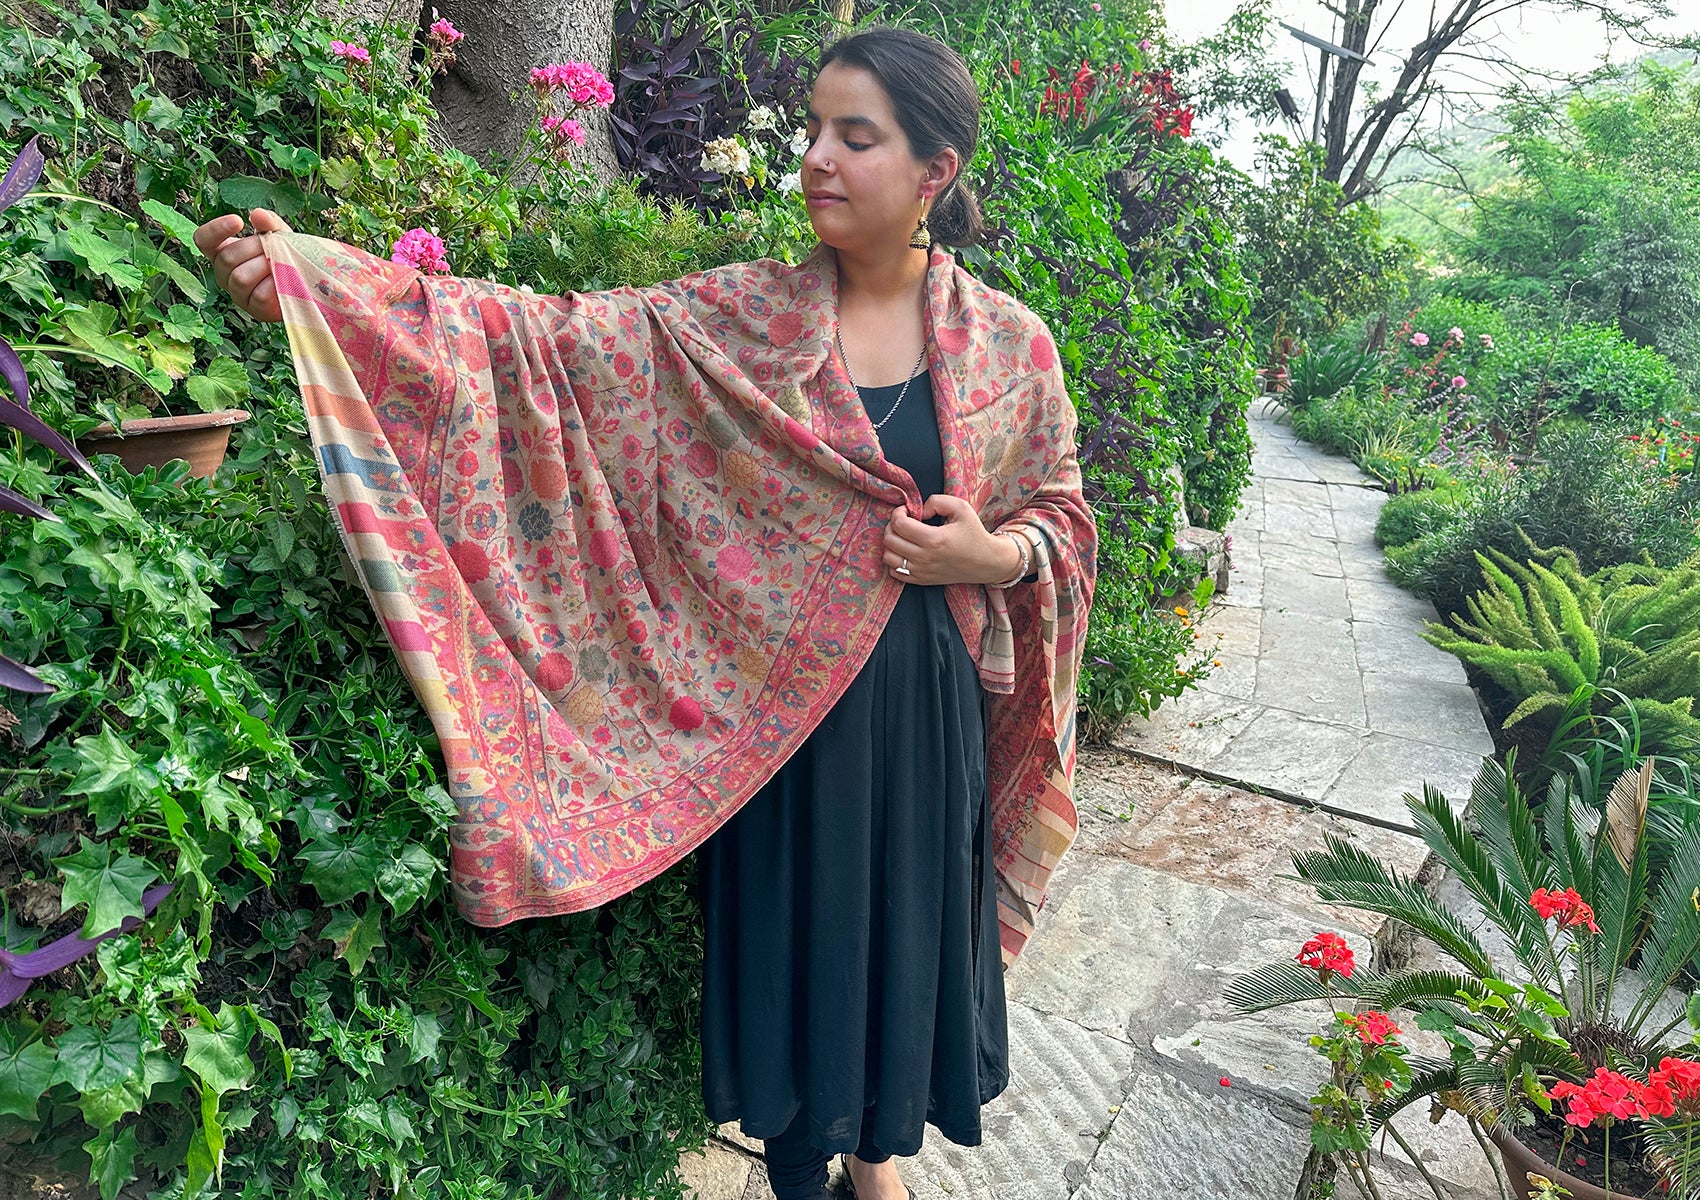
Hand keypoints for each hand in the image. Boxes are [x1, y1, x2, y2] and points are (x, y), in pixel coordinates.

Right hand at [192, 208, 293, 322]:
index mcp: (222, 251)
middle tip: (275, 245)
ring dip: (265, 266)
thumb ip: (269, 223)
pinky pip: (259, 295)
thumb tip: (257, 214)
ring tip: (281, 263)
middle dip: (255, 248)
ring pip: (240, 277)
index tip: (238, 220)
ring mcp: (238, 294)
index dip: (215, 230)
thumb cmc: (286, 256)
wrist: (308, 283)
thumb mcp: (279, 234)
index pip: (203, 239)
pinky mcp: (255, 310)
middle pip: (227, 257)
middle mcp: (224, 273)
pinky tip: (286, 280)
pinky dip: (276, 285)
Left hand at [881, 494, 1021, 585]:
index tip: (908, 510)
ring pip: (888, 557)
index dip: (898, 512)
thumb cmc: (974, 533)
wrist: (986, 562)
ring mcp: (922, 572)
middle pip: (889, 540)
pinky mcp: (922, 581)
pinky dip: (895, 560)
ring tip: (904, 536)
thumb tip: (917, 510)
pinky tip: (907, 551)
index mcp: (934, 539)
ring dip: (892, 543)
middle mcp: (925, 558)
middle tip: (905, 521)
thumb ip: (936, 501)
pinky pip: (895, 572)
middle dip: (892, 525)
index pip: (899, 524)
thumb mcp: (961, 507)